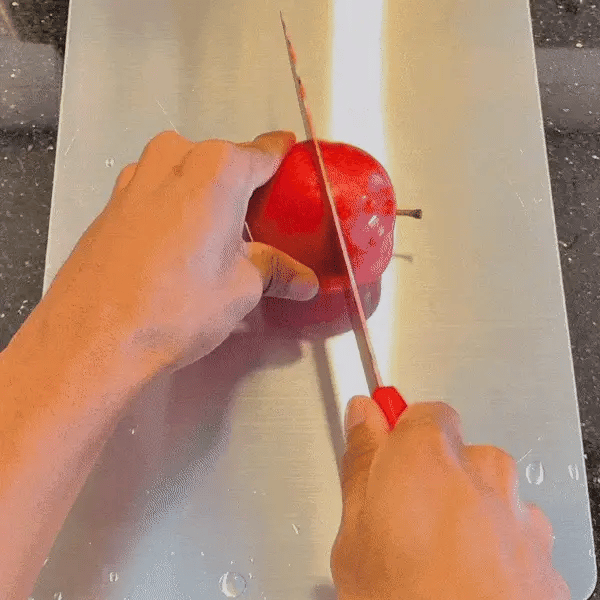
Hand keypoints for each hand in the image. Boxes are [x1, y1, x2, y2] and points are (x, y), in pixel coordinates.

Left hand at [37, 130, 318, 370]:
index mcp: (217, 169)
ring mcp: (137, 178)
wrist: (93, 337)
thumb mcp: (241, 289)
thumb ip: (275, 272)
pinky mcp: (112, 203)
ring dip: (204, 193)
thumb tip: (303, 280)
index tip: (294, 165)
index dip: (283, 159)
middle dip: (242, 184)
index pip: (264, 152)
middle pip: (222, 160)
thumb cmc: (176, 307)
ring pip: (184, 171)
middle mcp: (174, 159)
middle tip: (259, 221)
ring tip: (217, 235)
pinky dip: (174, 205)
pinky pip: (155, 190)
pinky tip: (178, 244)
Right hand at [331, 399, 569, 599]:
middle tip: (402, 522)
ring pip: (485, 491)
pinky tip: (470, 582)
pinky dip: (495, 545)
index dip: (398, 435)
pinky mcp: (545, 551)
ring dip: (465, 511)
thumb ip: (361, 462)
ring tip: (437, 563)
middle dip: (431, 476)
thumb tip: (363, 417)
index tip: (384, 453)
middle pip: (454, 452)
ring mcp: (519, 511)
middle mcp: (482, 470)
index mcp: (426, 455)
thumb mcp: (353, 533)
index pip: (417, 412)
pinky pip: (513, 529)